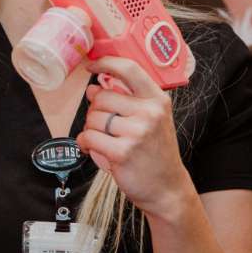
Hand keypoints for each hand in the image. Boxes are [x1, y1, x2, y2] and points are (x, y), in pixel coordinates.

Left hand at [75, 56, 193, 220]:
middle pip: (102, 97)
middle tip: (104, 126)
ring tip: (103, 140)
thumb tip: (93, 88)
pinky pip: (89, 137)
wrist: (167, 189)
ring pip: (93, 118)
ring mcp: (137, 132)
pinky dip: (85, 143)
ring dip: (91, 129)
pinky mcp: (122, 152)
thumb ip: (125, 101)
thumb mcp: (150, 121)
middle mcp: (150, 113)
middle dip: (95, 111)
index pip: (129, 69)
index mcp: (158, 100)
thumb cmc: (154, 153)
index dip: (106, 63)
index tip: (91, 66)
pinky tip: (92, 149)